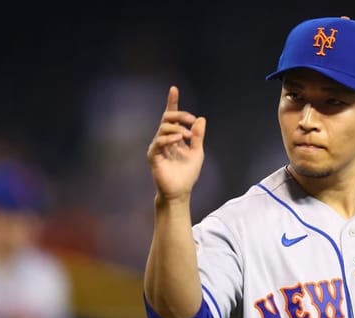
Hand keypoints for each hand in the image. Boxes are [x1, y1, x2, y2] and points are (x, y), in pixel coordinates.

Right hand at [147, 86, 206, 201]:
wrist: (180, 191)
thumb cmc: (187, 173)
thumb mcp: (197, 152)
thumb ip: (198, 136)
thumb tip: (201, 119)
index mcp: (175, 136)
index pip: (172, 116)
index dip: (172, 102)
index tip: (174, 89)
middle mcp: (165, 139)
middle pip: (167, 118)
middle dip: (179, 115)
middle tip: (191, 120)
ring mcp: (158, 147)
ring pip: (163, 128)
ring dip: (177, 128)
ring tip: (188, 136)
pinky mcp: (153, 156)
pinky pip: (159, 142)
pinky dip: (169, 138)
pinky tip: (178, 139)